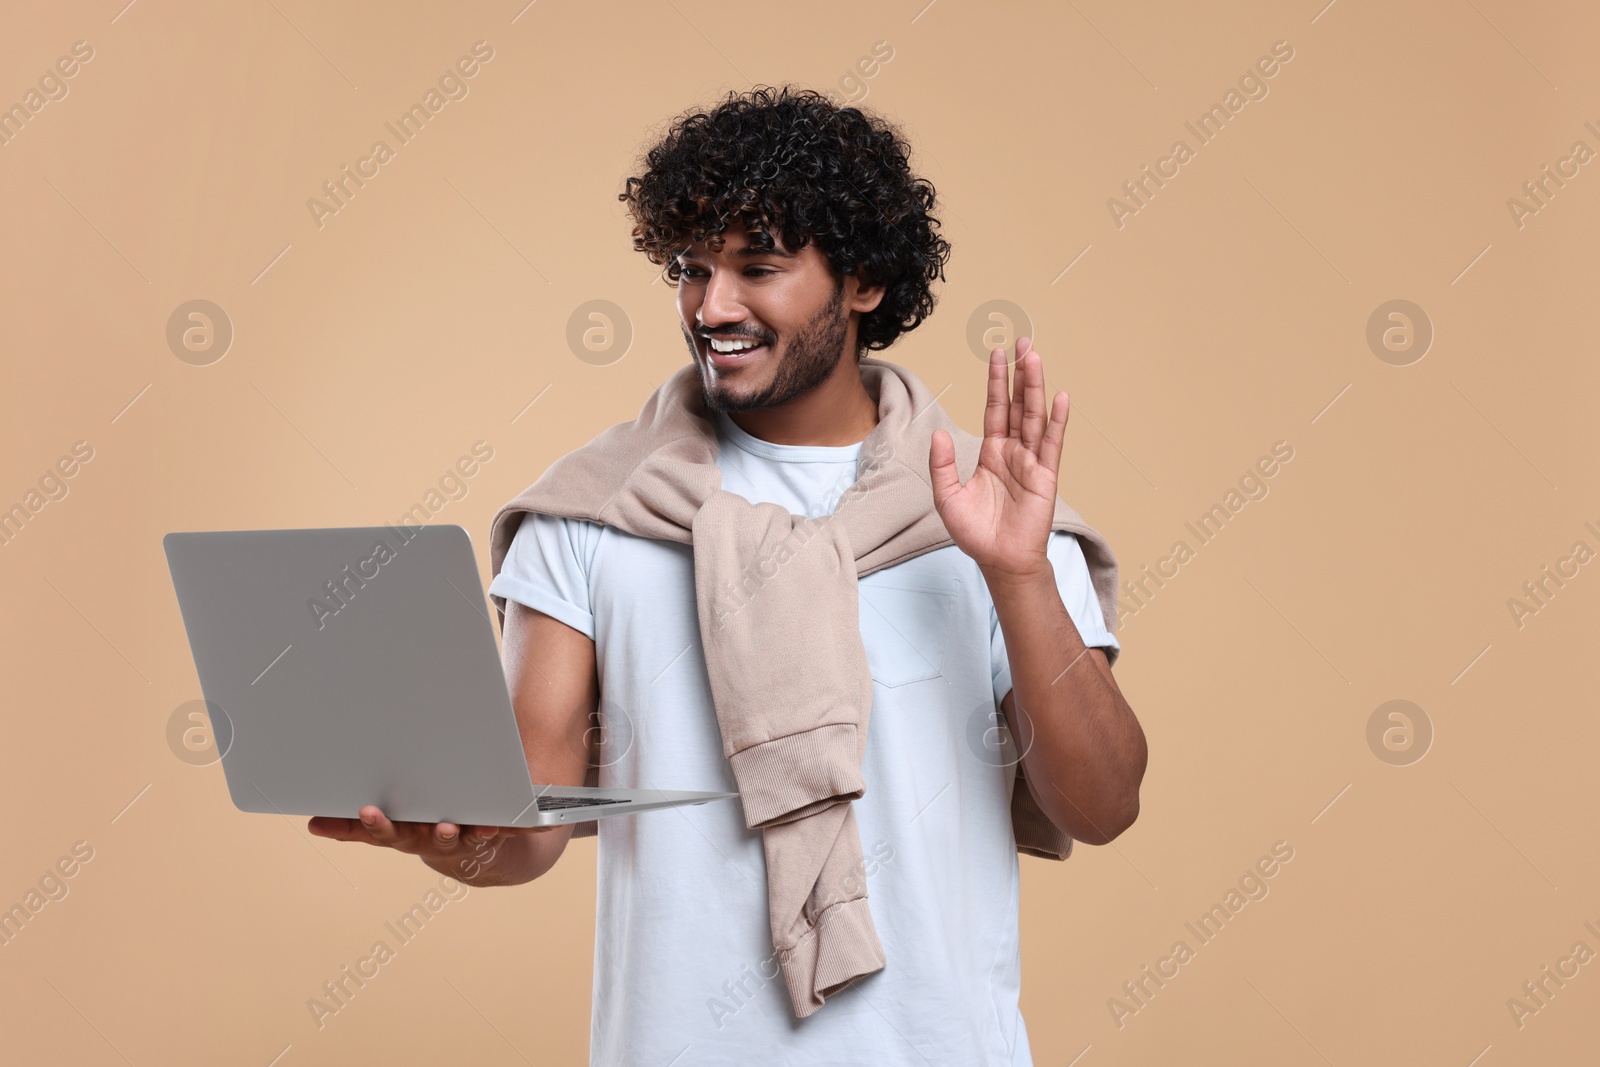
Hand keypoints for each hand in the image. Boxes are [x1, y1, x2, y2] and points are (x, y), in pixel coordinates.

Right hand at [308, 804, 558, 884]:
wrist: (485, 856)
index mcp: (406, 836)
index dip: (370, 824)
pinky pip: (506, 829)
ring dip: (456, 832)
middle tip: (385, 814)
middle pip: (412, 836)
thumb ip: (355, 828)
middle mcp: (431, 842)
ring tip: (452, 825)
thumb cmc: (431, 830)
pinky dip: (521, 826)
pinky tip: (535, 823)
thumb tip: (312, 824)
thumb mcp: (395, 829)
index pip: (381, 832)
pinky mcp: (494, 837)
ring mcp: (463, 842)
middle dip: (399, 826)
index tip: (362, 809)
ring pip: (457, 837)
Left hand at [929, 337, 1067, 579]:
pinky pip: (1052, 444)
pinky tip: (1060, 397)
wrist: (1000, 561)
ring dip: (1035, 387)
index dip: (996, 382)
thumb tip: (938, 433)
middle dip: (1019, 374)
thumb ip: (942, 465)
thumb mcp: (947, 497)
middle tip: (1022, 341)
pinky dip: (1056, 420)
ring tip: (1035, 357)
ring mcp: (1032, 462)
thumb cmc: (975, 533)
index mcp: (992, 453)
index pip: (995, 409)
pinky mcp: (1045, 477)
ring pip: (1034, 417)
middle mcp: (1014, 452)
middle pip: (1018, 405)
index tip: (998, 354)